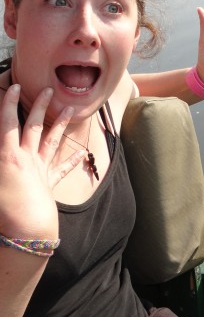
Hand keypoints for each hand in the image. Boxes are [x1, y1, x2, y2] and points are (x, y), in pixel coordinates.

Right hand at [0, 86, 82, 237]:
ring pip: (51, 141)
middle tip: (48, 89)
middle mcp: (26, 159)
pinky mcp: (48, 184)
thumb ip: (0, 159)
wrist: (27, 230)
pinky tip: (83, 154)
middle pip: (33, 126)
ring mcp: (39, 170)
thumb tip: (3, 153)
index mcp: (7, 156)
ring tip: (71, 109)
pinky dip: (72, 162)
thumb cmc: (2, 211)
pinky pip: (61, 170)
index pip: (6, 123)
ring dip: (60, 124)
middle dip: (39, 106)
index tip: (12, 86)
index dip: (8, 104)